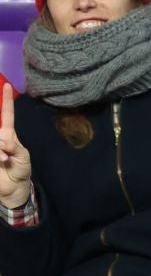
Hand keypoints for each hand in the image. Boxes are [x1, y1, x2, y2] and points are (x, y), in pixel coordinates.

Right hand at [0, 84, 31, 208]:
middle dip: (1, 141)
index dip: (6, 101)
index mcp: (8, 135)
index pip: (6, 114)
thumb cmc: (20, 171)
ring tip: (3, 160)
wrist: (12, 189)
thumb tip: (1, 140)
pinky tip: (0, 161)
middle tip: (4, 155)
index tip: (7, 85)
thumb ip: (14, 147)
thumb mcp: (23, 158)